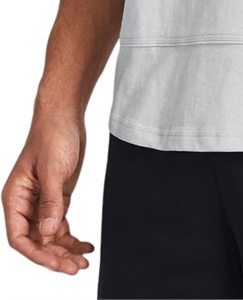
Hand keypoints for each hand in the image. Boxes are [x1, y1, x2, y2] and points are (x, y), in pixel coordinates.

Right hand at [2, 110, 94, 274]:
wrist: (65, 115)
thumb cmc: (52, 135)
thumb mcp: (53, 169)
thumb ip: (50, 202)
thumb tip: (47, 234)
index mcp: (15, 197)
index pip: (18, 237)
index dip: (36, 254)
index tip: (55, 262)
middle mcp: (25, 204)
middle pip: (36, 241)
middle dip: (54, 256)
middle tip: (75, 268)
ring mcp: (41, 202)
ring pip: (49, 236)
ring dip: (65, 251)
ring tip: (82, 263)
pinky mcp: (56, 198)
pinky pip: (60, 225)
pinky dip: (72, 238)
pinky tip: (85, 246)